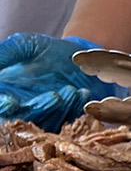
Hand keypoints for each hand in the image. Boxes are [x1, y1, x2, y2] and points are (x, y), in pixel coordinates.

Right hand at [0, 33, 117, 130]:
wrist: (77, 55)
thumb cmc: (45, 48)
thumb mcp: (24, 45)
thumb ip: (6, 53)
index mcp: (6, 92)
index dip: (2, 108)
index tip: (11, 102)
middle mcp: (23, 108)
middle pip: (24, 121)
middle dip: (39, 110)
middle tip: (55, 95)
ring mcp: (46, 117)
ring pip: (48, 125)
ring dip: (61, 111)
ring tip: (73, 90)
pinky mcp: (66, 121)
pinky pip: (69, 125)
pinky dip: (76, 112)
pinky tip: (83, 94)